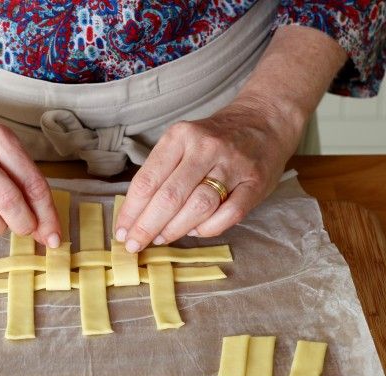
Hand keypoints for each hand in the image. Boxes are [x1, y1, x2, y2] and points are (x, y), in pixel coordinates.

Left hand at [114, 98, 301, 251]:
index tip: (121, 232)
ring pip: (198, 207)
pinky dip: (208, 229)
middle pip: (170, 197)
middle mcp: (205, 148)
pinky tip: (196, 231)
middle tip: (135, 245)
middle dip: (147, 227)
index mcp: (180, 136)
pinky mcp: (255, 182)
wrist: (264, 121)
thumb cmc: (214, 139)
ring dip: (175, 229)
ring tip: (162, 239)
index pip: (148, 180)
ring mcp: (233, 165)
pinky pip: (229, 215)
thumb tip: (136, 215)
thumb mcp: (182, 142)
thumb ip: (162, 172)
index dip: (131, 211)